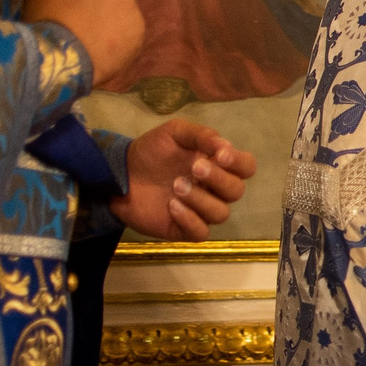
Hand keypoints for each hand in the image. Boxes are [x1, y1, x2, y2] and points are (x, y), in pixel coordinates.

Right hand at [23, 0, 144, 84]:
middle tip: (82, 12)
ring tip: (90, 33)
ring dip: (112, 14)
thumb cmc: (45, 17)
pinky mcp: (139, 34)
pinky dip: (120, 35)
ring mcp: (133, 9)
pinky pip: (131, 29)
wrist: (60, 61)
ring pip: (125, 6)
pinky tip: (101, 46)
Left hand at [112, 119, 258, 240]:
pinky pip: (202, 232)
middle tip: (195, 168)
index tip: (220, 155)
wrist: (119, 173)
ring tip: (176, 186)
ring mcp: (200, 211)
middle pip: (236, 191)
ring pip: (221, 213)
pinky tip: (172, 206)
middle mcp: (214, 189)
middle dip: (218, 179)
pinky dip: (190, 219)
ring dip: (201, 199)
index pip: (246, 167)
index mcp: (217, 165)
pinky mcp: (184, 229)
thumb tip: (225, 145)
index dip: (239, 163)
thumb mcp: (174, 133)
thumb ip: (201, 135)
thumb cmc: (151, 152)